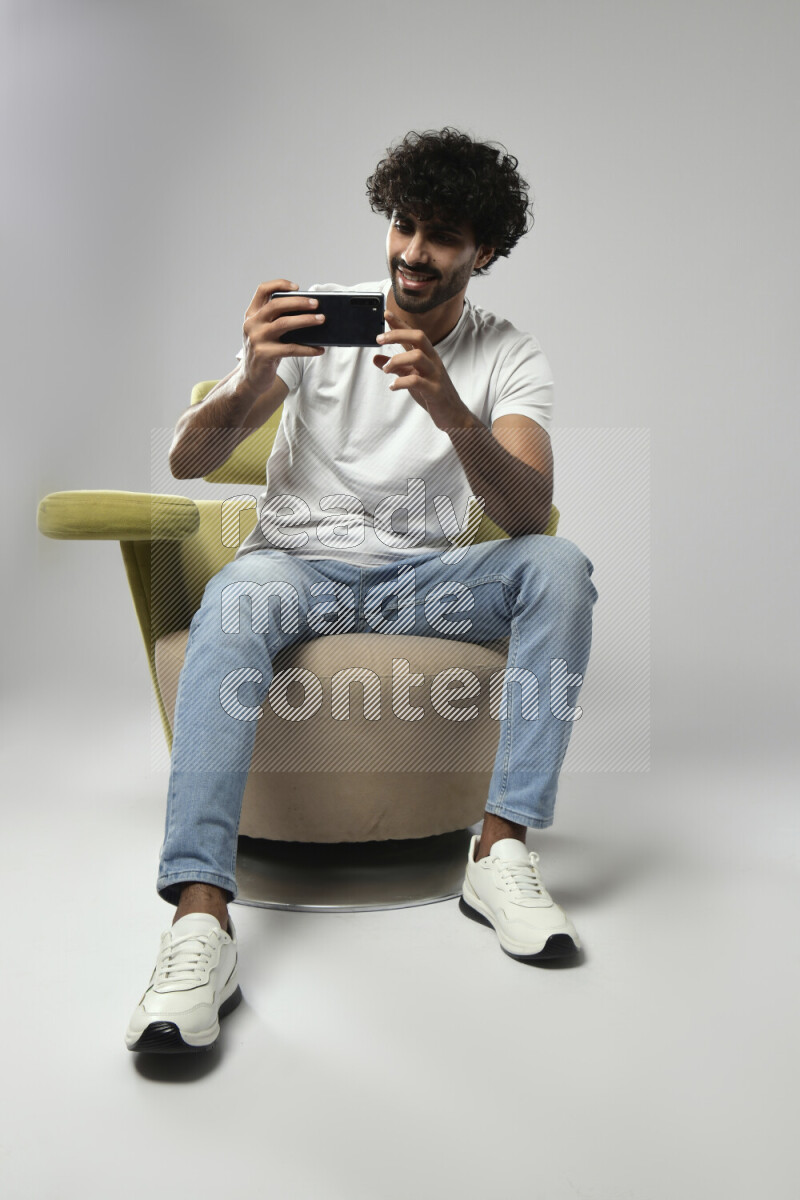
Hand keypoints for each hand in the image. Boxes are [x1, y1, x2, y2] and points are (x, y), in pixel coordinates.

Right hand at [240, 279, 325, 394]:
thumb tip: (311, 313)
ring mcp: (256, 339)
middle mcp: (252, 324)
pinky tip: (320, 349)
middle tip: (316, 304)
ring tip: (322, 320)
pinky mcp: (264, 355)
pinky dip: (307, 349)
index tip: (297, 287)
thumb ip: (279, 320)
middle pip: (276, 305)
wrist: (251, 378)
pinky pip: (290, 349)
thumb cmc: (265, 351)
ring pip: (284, 324)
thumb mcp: (267, 332)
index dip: (280, 284)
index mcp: (252, 314)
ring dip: (305, 320)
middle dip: (298, 302)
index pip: (262, 290)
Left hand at [373, 309, 475, 430]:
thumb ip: (395, 367)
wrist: (453, 414)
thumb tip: (376, 358)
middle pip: (419, 337)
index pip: (414, 334)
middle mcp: (433, 361)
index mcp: (428, 356)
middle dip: (397, 334)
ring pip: (418, 356)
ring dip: (396, 360)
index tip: (386, 314)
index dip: (400, 323)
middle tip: (379, 340)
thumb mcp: (411, 377)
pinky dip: (401, 382)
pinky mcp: (435, 391)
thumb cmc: (432, 393)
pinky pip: (417, 381)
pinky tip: (393, 387)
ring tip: (385, 369)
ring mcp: (435, 375)